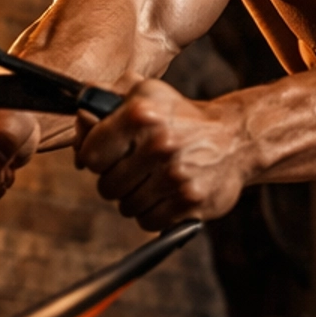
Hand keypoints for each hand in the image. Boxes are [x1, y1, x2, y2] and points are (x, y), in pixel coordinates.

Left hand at [77, 79, 247, 229]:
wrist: (236, 139)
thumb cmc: (182, 117)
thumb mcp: (145, 95)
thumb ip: (105, 101)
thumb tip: (80, 117)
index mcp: (141, 114)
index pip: (90, 155)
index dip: (96, 158)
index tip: (110, 155)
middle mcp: (159, 145)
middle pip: (106, 186)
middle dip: (116, 179)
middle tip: (137, 167)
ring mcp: (176, 176)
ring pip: (126, 207)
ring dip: (135, 198)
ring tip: (155, 180)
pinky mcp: (190, 202)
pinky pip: (148, 221)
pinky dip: (153, 213)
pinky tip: (167, 195)